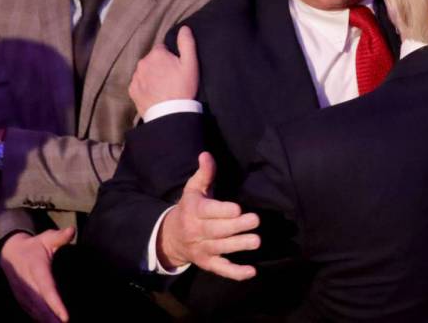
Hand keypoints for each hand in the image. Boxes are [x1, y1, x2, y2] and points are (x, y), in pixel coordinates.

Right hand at [0, 228, 73, 322]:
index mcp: (36, 270)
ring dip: (47, 320)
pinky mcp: (22, 299)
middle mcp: (28, 285)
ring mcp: (23, 294)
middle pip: (42, 306)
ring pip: (36, 312)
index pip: (47, 290)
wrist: (9, 254)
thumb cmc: (34, 246)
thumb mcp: (46, 238)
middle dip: (53, 318)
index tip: (65, 317)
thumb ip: (59, 236)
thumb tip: (71, 230)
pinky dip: (40, 319)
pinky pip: (31, 312)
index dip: (55, 304)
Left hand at [130, 26, 199, 114]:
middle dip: (159, 65)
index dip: (170, 57)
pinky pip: (138, 83)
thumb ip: (187, 43)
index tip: (176, 67)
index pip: (162, 48)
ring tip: (163, 87)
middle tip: (171, 78)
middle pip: (152, 59)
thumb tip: (184, 28)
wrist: (170, 114)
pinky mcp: (132, 90)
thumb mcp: (191, 65)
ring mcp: (135, 77)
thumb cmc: (183, 88)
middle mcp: (142, 62)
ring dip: (151, 75)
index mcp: (156, 54)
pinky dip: (145, 86)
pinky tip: (154, 94)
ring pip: (144, 71)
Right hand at [157, 152, 260, 277]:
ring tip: (256, 241)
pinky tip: (251, 272)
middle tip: (255, 221)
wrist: (170, 237)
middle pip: (216, 230)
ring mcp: (202, 249)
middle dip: (236, 226)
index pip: (207, 212)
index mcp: (193, 211)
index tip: (237, 208)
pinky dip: (236, 273)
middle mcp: (196, 231)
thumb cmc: (189, 208)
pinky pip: (221, 270)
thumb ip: (204, 173)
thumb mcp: (193, 189)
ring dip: (239, 245)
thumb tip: (206, 154)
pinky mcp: (208, 264)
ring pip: (221, 249)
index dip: (222, 211)